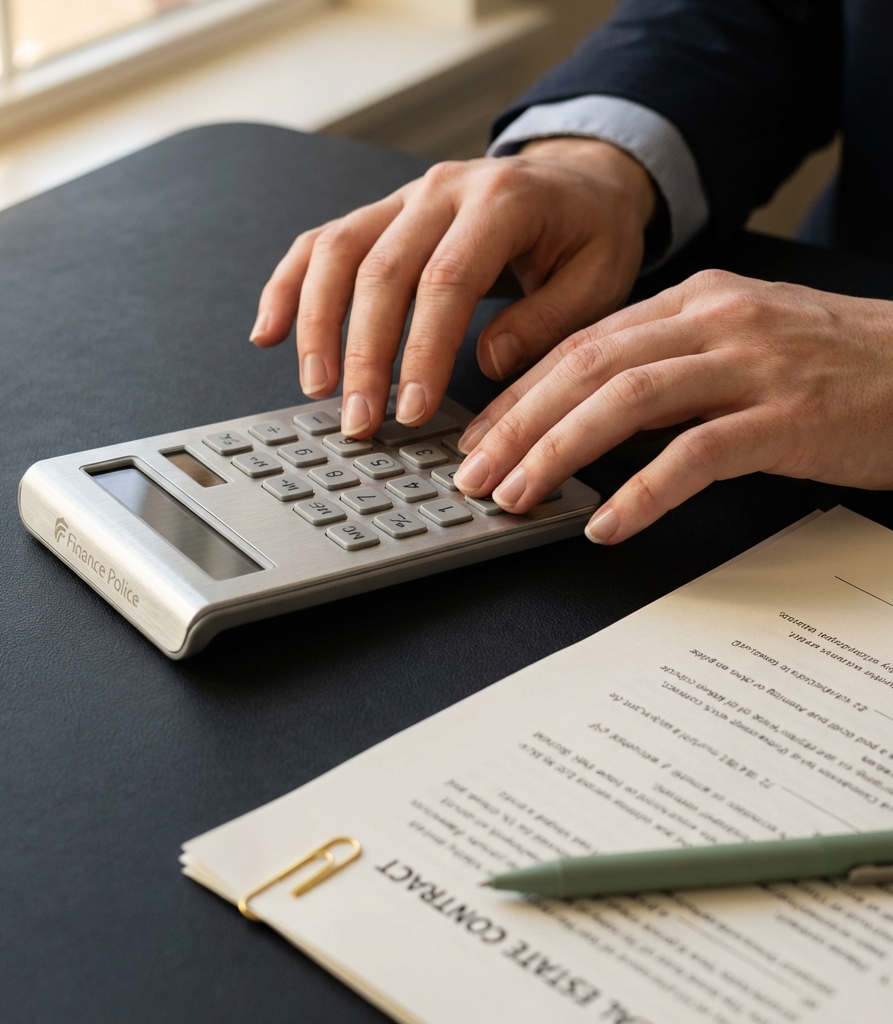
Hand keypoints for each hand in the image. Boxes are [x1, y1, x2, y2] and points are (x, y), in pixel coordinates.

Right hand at [249, 138, 655, 436]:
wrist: (574, 179)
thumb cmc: (588, 235)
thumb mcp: (600, 278)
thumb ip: (548, 320)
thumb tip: (485, 361)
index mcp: (501, 201)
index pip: (446, 280)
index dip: (421, 350)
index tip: (411, 411)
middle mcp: (441, 191)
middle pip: (380, 270)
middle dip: (363, 354)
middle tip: (359, 421)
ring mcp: (402, 198)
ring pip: (337, 252)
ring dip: (317, 324)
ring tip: (315, 388)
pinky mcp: (379, 215)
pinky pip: (319, 244)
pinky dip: (288, 288)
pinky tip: (268, 333)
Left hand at [452, 270, 892, 542]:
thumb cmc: (836, 364)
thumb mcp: (740, 343)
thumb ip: (665, 365)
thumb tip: (585, 412)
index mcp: (695, 301)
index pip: (581, 343)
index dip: (518, 392)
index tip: (477, 435)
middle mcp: (714, 321)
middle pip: (587, 368)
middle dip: (516, 424)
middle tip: (472, 473)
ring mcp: (752, 365)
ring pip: (627, 402)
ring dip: (557, 453)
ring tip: (516, 497)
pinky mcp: (786, 417)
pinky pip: (696, 455)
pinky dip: (642, 492)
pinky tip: (605, 524)